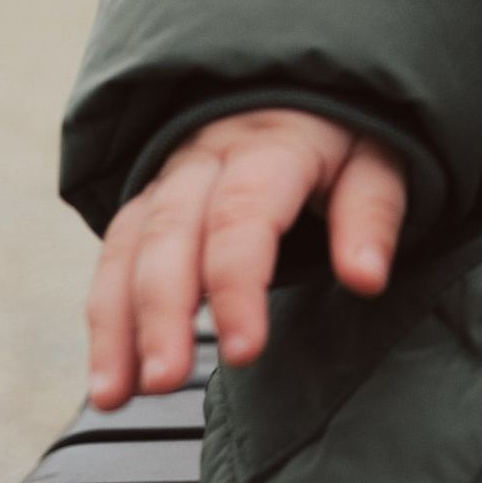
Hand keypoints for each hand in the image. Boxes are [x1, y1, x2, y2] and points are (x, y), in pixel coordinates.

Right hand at [85, 107, 408, 406]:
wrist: (295, 87)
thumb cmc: (344, 134)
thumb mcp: (376, 160)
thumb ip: (370, 216)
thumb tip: (366, 278)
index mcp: (270, 145)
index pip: (242, 215)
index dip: (237, 284)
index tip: (243, 350)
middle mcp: (205, 158)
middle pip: (170, 234)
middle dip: (161, 313)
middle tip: (165, 382)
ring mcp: (167, 181)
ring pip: (128, 249)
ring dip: (116, 325)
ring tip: (115, 396)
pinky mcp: (147, 206)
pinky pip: (114, 260)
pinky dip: (104, 321)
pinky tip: (108, 379)